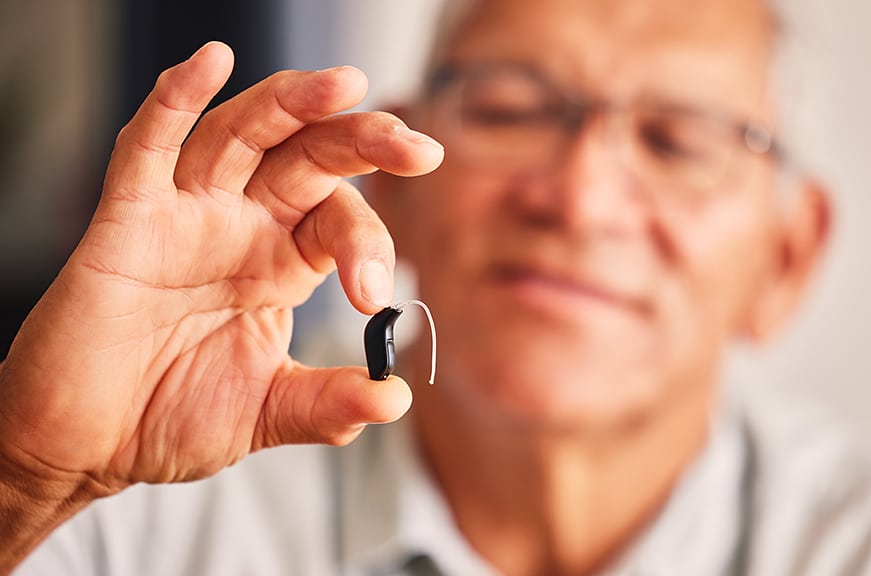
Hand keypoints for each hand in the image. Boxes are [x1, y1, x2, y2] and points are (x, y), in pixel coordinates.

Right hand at [0, 41, 440, 508]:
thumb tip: (394, 397)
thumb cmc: (168, 416)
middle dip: (363, 142)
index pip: (342, 219)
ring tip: (344, 84)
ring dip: (292, 103)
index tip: (373, 298)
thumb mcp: (267, 412)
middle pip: (309, 157)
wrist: (87, 444)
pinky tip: (209, 63)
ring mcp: (185, 217)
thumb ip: (329, 404)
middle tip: (414, 146)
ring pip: (241, 134)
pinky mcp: (126, 221)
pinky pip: (148, 149)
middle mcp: (241, 227)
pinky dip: (174, 102)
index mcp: (282, 263)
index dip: (370, 244)